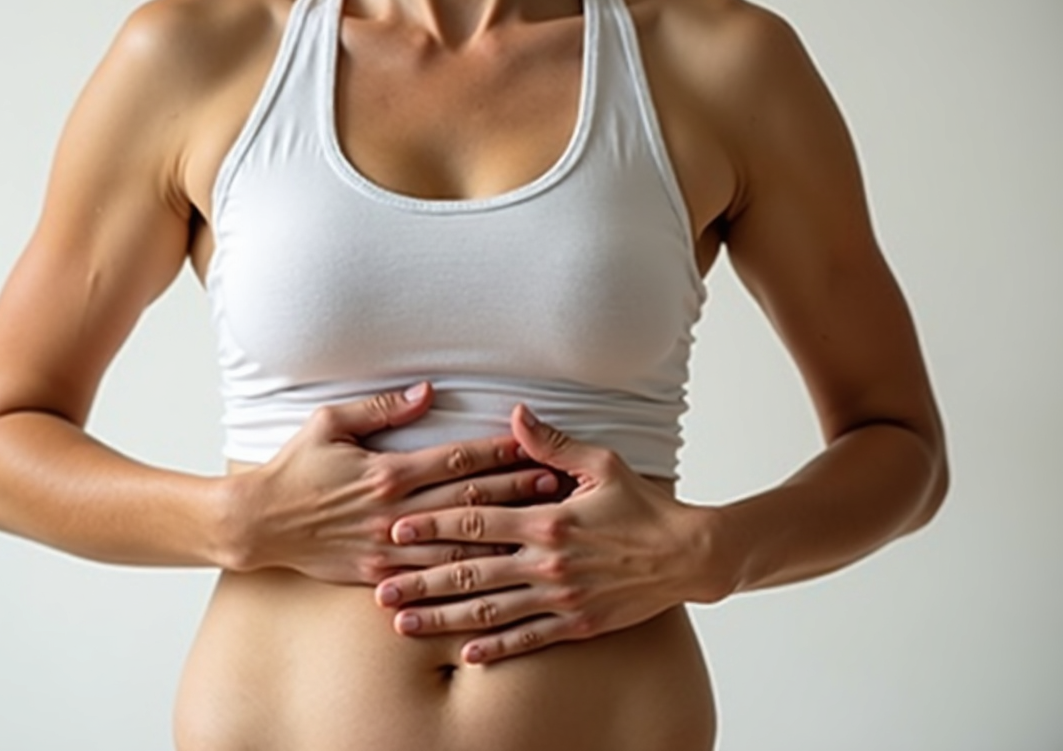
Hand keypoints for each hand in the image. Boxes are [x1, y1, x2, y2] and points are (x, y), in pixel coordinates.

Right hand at [215, 383, 561, 582]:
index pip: (455, 459)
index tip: (531, 445)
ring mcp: (387, 546)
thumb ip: (382, 408)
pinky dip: (464, 575)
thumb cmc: (294, 467)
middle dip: (514, 491)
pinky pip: (428, 576)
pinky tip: (495, 573)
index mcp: (386, 472)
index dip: (496, 451)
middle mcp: (393, 511)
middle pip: (468, 501)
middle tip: (556, 485)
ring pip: (457, 544)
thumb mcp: (330, 423)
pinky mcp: (377, 572)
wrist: (258, 522)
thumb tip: (428, 391)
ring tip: (539, 528)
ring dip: (500, 535)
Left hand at [374, 404, 730, 663]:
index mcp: (547, 520)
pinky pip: (528, 638)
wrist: (687, 555)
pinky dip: (495, 648)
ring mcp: (560, 597)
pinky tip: (464, 654)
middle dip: (421, 580)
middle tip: (380, 589)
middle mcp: (547, 562)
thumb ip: (552, 444)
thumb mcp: (601, 464)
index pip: (476, 521)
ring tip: (404, 625)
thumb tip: (516, 414)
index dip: (431, 525)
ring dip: (443, 618)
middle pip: (470, 571)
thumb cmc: (643, 506)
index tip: (395, 531)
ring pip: (489, 610)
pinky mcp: (576, 624)